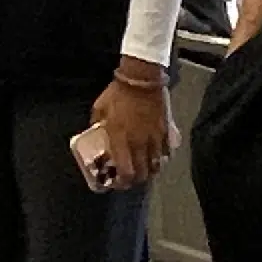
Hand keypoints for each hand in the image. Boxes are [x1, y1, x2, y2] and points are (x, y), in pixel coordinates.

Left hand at [89, 66, 173, 189]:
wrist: (141, 79)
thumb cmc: (118, 93)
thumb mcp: (99, 109)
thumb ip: (96, 124)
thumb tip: (94, 131)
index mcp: (121, 140)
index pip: (126, 172)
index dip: (122, 183)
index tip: (117, 183)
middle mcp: (139, 144)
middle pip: (142, 175)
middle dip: (136, 180)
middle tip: (129, 177)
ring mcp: (155, 139)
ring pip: (156, 166)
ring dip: (149, 171)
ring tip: (143, 168)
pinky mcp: (166, 132)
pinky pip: (167, 153)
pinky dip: (162, 158)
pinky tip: (156, 155)